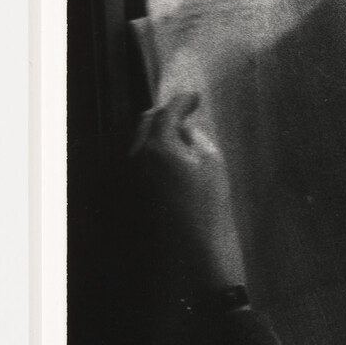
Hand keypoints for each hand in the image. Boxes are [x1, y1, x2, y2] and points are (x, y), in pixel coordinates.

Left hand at [130, 92, 247, 299]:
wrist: (191, 247)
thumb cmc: (207, 206)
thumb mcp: (213, 164)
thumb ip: (196, 138)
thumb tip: (185, 128)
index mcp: (158, 146)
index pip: (168, 112)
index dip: (183, 101)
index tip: (195, 97)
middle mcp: (137, 156)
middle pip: (147, 122)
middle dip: (165, 113)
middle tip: (185, 111)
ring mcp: (132, 173)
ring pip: (142, 140)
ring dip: (159, 132)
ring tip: (182, 134)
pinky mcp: (133, 188)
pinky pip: (142, 158)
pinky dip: (156, 150)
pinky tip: (174, 158)